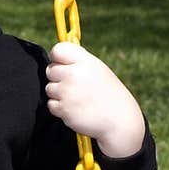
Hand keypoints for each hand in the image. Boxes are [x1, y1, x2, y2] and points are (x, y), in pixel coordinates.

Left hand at [45, 41, 145, 157]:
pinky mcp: (64, 109)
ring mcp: (67, 92)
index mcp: (85, 61)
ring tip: (77, 98)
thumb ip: (78, 62)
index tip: (62, 65)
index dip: (57, 58)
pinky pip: (51, 105)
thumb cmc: (108, 93)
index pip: (58, 50)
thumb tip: (57, 57)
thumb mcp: (98, 69)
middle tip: (73, 86)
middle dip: (58, 78)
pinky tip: (75, 109)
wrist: (119, 119)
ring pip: (49, 89)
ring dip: (59, 94)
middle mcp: (74, 74)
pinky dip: (60, 108)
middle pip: (50, 70)